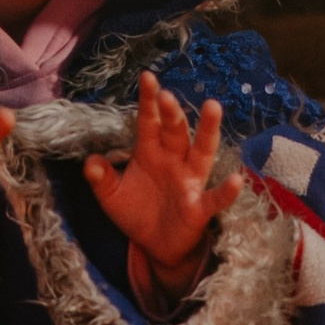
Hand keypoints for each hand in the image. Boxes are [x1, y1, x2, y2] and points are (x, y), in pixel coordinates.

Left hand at [85, 70, 238, 300]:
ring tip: (213, 108)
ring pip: (201, 152)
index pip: (148, 122)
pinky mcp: (199, 207)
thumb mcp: (111, 197)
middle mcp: (173, 161)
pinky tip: (235, 180)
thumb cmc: (137, 213)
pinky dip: (225, 191)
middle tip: (167, 95)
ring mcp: (189, 182)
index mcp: (150, 153)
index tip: (147, 77)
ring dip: (207, 131)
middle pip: (174, 132)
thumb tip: (90, 162)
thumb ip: (101, 179)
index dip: (148, 102)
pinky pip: (214, 198)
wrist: (155, 246)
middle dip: (171, 113)